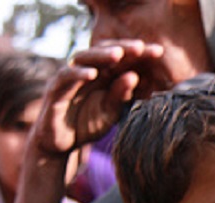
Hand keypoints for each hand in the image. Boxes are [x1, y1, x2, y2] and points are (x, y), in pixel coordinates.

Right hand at [32, 40, 164, 158]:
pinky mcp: (55, 89)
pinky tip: (92, 73)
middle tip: (141, 47)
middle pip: (104, 53)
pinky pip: (65, 77)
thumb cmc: (87, 123)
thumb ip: (122, 95)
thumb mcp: (111, 111)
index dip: (139, 54)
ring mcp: (70, 78)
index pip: (122, 59)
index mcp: (103, 75)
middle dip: (123, 48)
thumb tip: (135, 76)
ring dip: (101, 55)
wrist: (63, 143)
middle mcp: (87, 71)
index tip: (158, 52)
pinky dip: (77, 73)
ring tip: (118, 54)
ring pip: (84, 59)